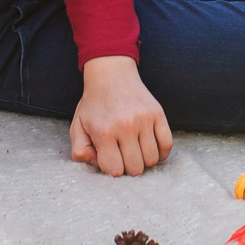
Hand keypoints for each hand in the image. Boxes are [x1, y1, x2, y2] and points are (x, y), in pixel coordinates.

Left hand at [69, 57, 173, 176]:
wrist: (111, 74)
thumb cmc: (94, 105)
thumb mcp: (78, 126)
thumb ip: (79, 150)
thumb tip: (92, 162)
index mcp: (104, 132)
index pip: (114, 170)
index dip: (112, 169)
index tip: (110, 159)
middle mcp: (126, 126)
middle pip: (135, 168)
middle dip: (128, 166)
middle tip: (123, 154)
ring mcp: (144, 119)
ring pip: (152, 159)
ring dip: (144, 159)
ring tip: (135, 149)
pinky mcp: (158, 113)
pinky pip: (167, 145)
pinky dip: (161, 153)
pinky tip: (150, 147)